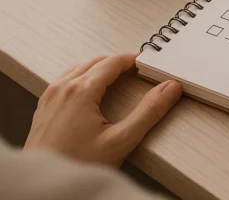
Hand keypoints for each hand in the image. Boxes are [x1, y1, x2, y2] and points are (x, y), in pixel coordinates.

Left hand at [24, 54, 181, 166]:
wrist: (45, 190)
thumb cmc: (76, 167)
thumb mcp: (121, 140)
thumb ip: (149, 112)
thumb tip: (168, 89)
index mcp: (81, 91)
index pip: (112, 62)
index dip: (132, 59)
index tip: (145, 62)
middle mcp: (62, 89)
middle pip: (95, 61)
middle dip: (117, 61)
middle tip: (136, 68)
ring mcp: (49, 98)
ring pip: (77, 68)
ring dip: (99, 67)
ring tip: (116, 76)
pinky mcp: (43, 109)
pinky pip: (64, 80)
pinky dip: (81, 76)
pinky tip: (89, 91)